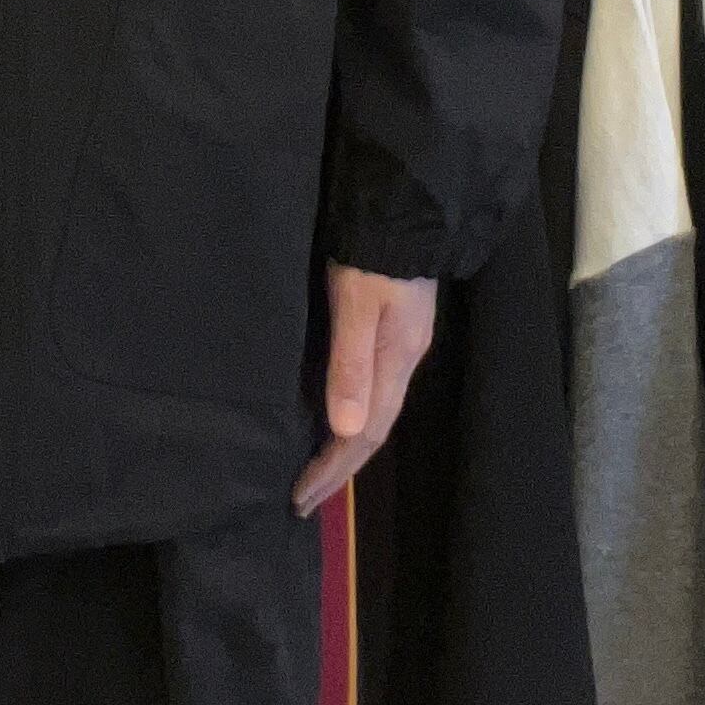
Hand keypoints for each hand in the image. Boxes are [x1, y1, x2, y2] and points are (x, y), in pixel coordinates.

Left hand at [292, 264, 436, 517]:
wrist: (404, 206)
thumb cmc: (374, 255)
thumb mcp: (358, 305)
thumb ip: (350, 363)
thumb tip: (342, 430)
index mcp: (395, 362)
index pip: (364, 434)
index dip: (333, 469)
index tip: (300, 497)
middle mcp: (401, 361)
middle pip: (371, 430)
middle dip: (338, 468)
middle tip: (302, 499)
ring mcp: (399, 344)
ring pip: (372, 411)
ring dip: (344, 445)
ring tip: (316, 469)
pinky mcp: (392, 327)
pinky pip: (370, 388)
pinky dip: (349, 413)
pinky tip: (332, 415)